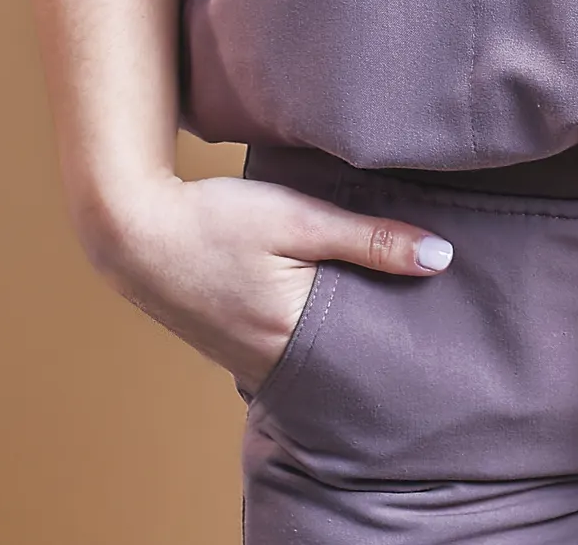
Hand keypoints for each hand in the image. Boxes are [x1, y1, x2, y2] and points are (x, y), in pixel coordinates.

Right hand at [86, 171, 452, 387]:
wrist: (132, 229)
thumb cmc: (218, 219)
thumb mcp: (301, 218)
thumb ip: (371, 239)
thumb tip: (441, 259)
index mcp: (290, 337)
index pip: (368, 350)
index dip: (405, 331)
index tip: (445, 316)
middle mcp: (267, 360)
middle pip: (344, 357)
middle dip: (381, 334)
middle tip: (430, 312)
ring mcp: (246, 356)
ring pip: (317, 349)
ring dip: (347, 326)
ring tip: (393, 302)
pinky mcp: (233, 341)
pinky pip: (290, 342)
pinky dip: (316, 324)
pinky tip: (336, 299)